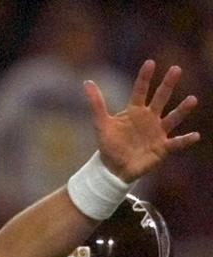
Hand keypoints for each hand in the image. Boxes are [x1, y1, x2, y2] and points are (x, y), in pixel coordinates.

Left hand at [89, 60, 199, 181]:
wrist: (113, 168)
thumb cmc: (109, 145)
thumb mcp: (101, 124)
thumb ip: (96, 103)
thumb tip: (86, 82)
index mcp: (135, 111)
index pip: (140, 90)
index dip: (144, 77)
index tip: (150, 63)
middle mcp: (150, 118)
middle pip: (160, 98)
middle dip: (167, 84)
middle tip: (176, 69)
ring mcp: (158, 132)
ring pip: (172, 118)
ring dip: (182, 110)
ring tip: (192, 99)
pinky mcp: (162, 148)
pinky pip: (176, 143)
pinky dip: (185, 140)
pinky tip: (195, 135)